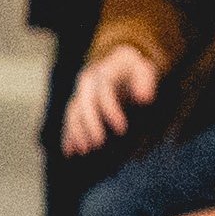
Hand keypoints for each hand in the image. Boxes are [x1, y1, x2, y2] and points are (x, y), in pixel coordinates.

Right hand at [61, 40, 161, 154]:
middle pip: (84, 103)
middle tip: (98, 144)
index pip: (104, 90)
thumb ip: (146, 82)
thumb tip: (144, 98)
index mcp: (104, 71)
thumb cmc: (135, 70)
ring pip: (73, 112)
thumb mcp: (145, 70)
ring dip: (76, 132)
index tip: (122, 129)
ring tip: (84, 150)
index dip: (111, 110)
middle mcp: (87, 81)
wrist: (119, 64)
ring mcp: (80, 93)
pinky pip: (69, 120)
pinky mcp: (76, 104)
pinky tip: (69, 151)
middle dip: (90, 125)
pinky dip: (68, 135)